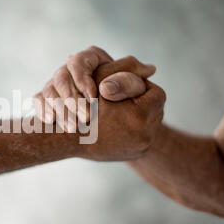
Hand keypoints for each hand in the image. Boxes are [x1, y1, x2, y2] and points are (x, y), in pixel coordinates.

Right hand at [33, 46, 164, 160]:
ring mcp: (141, 148)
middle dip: (141, 101)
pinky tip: (117, 123)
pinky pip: (141, 136)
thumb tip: (151, 68)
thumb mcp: (103, 78)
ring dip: (137, 114)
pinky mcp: (135, 155)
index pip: (156, 93)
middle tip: (122, 98)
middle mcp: (145, 136)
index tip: (125, 88)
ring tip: (119, 110)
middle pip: (155, 109)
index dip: (140, 87)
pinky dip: (131, 128)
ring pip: (150, 123)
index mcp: (141, 116)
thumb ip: (128, 68)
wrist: (67, 138)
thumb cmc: (82, 104)